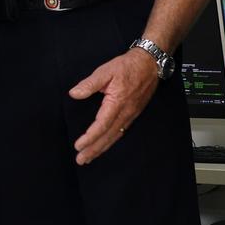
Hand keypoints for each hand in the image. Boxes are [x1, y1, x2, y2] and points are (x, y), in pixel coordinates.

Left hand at [69, 49, 158, 164]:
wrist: (149, 65)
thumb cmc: (127, 67)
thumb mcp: (105, 71)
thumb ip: (89, 84)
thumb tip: (74, 94)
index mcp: (117, 103)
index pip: (101, 125)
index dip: (90, 137)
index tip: (78, 146)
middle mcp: (125, 113)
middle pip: (108, 136)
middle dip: (94, 149)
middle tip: (81, 160)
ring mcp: (130, 115)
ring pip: (115, 136)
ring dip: (102, 148)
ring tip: (89, 158)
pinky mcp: (132, 114)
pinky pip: (121, 132)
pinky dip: (111, 141)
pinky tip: (104, 146)